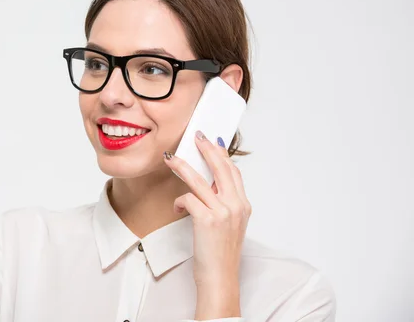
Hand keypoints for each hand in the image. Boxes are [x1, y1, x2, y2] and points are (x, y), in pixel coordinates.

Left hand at [163, 131, 251, 316]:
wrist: (220, 278)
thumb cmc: (221, 254)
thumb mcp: (229, 225)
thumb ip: (223, 203)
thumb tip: (209, 184)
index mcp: (243, 206)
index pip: (234, 172)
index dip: (223, 155)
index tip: (214, 142)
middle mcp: (236, 206)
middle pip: (221, 168)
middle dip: (207, 149)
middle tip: (197, 137)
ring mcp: (222, 212)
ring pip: (199, 180)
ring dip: (182, 166)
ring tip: (171, 158)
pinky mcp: (207, 220)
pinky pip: (188, 199)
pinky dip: (179, 201)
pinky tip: (177, 208)